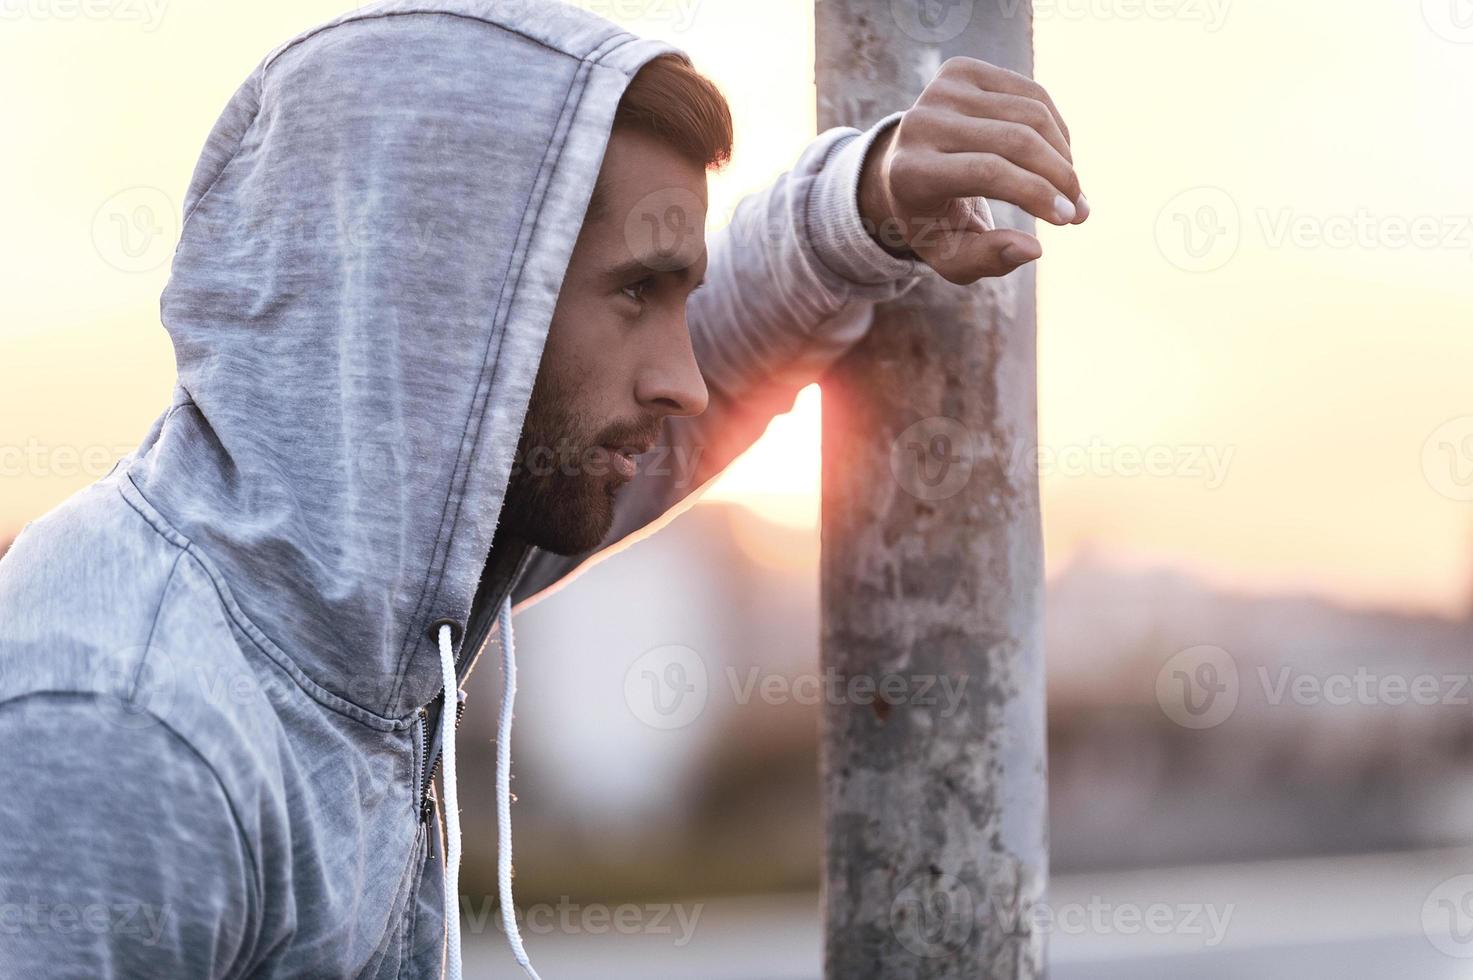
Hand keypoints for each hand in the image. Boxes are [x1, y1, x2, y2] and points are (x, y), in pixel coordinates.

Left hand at [858, 57, 1087, 284]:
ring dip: (1063, 154)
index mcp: (911, 171)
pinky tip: (1059, 157)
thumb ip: (986, 259)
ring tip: (1071, 188)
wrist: (900, 171)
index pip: (988, 172)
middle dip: (1060, 176)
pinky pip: (1031, 93)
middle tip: (1081, 210)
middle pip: (1015, 140)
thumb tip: (1034, 249)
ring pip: (1031, 113)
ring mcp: (941, 89)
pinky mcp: (961, 69)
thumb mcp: (949, 255)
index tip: (1069, 218)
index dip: (1036, 192)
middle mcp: (920, 123)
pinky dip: (1056, 128)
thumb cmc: (931, 221)